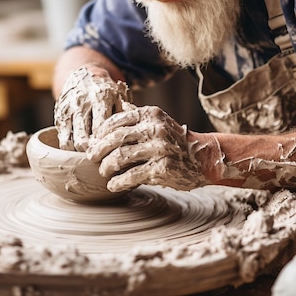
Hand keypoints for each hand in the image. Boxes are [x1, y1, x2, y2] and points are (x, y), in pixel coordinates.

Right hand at [54, 66, 132, 150]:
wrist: (84, 74)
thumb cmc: (107, 91)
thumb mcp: (120, 96)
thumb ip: (126, 113)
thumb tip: (132, 133)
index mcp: (101, 96)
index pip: (102, 128)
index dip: (107, 143)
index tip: (113, 150)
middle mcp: (82, 102)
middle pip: (83, 139)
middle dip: (92, 152)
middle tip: (101, 155)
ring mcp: (68, 109)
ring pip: (71, 141)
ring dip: (80, 151)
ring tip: (92, 152)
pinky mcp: (59, 115)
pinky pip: (62, 138)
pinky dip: (70, 147)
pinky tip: (81, 147)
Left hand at [86, 105, 216, 191]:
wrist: (203, 158)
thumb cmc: (175, 140)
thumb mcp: (159, 121)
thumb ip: (137, 117)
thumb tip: (112, 110)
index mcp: (151, 114)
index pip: (116, 121)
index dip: (101, 134)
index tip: (94, 142)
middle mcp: (155, 129)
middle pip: (115, 139)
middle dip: (98, 150)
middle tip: (92, 158)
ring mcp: (159, 149)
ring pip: (120, 157)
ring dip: (106, 167)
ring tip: (104, 172)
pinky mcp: (162, 169)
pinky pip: (131, 176)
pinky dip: (118, 182)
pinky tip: (113, 185)